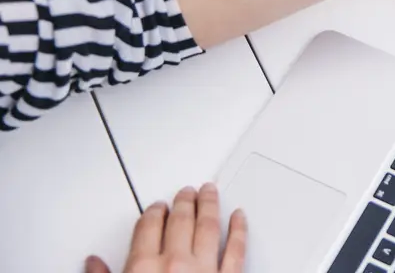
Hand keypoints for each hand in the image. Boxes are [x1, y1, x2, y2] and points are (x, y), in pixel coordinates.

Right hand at [85, 183, 245, 272]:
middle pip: (180, 221)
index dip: (154, 211)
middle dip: (183, 202)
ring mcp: (205, 271)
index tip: (157, 205)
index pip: (149, 227)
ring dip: (210, 205)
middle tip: (186, 192)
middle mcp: (176, 264)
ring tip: (210, 192)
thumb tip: (93, 264)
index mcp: (143, 268)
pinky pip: (237, 249)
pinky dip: (240, 229)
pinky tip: (240, 216)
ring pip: (209, 227)